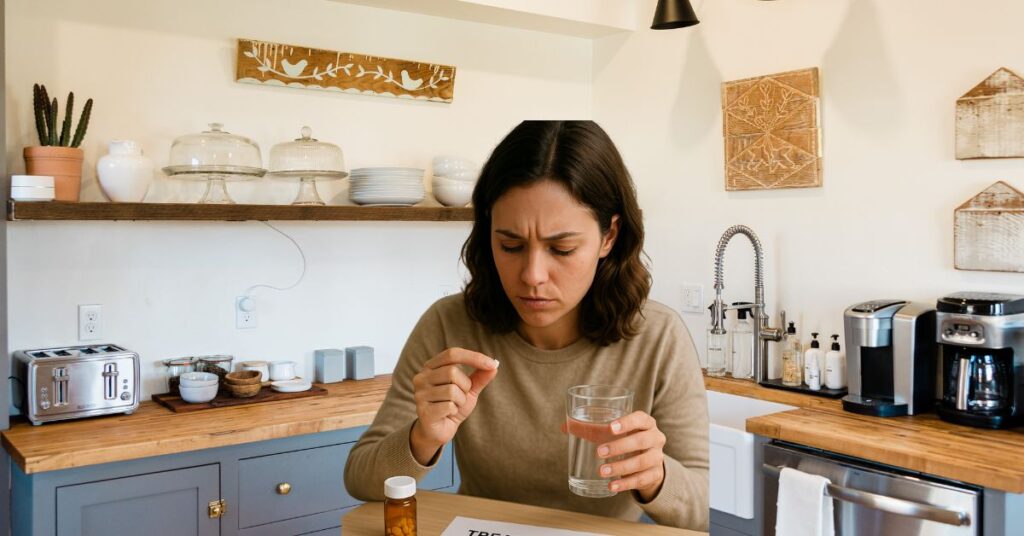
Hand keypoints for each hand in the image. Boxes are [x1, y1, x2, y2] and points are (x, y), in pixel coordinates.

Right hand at [409, 348, 498, 464]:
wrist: (440, 430)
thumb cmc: (453, 406)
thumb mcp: (469, 390)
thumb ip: (480, 377)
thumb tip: (495, 365)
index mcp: (431, 366)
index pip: (453, 354)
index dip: (474, 357)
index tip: (493, 364)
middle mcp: (421, 377)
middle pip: (452, 372)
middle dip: (465, 386)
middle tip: (461, 396)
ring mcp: (420, 394)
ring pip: (452, 390)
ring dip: (460, 401)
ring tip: (453, 406)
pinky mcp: (422, 411)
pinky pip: (448, 406)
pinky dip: (454, 411)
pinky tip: (448, 414)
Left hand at [597, 411, 665, 500]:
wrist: (649, 462)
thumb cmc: (626, 440)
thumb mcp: (613, 434)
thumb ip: (591, 429)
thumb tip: (564, 427)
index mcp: (646, 423)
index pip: (640, 419)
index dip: (627, 422)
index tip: (610, 428)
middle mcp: (655, 438)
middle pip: (641, 441)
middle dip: (619, 447)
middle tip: (599, 452)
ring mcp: (658, 457)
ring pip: (642, 462)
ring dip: (621, 467)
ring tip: (602, 471)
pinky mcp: (656, 474)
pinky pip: (642, 479)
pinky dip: (625, 483)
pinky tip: (611, 486)